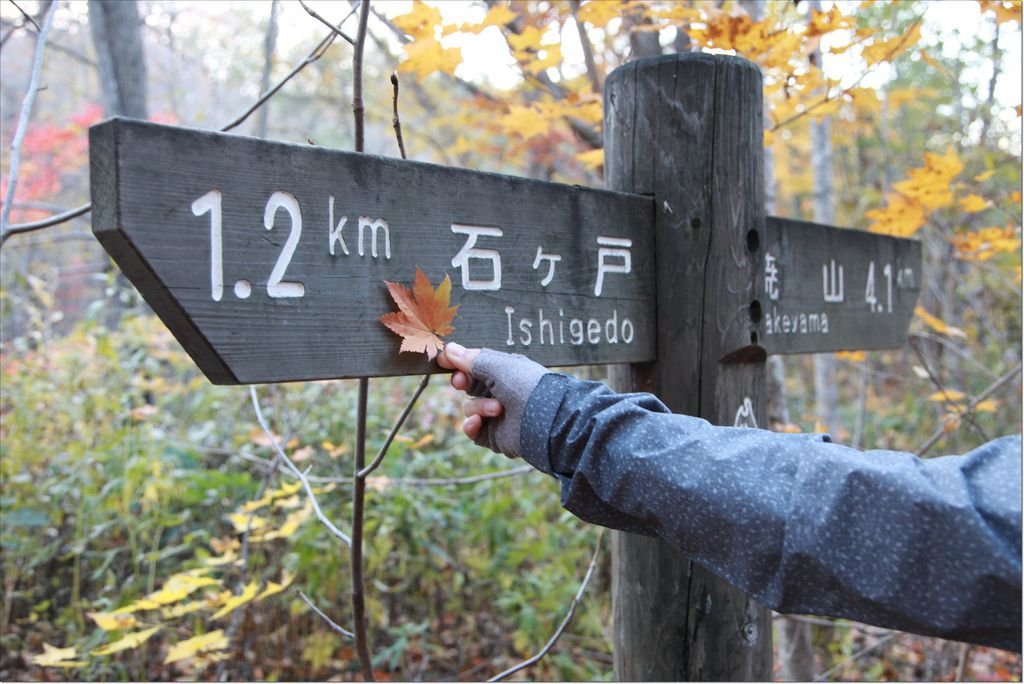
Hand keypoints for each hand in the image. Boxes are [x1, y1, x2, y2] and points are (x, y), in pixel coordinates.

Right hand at [436, 343, 549, 457]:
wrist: (547, 421)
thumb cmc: (526, 386)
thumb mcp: (498, 366)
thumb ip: (472, 358)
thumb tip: (449, 349)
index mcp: (503, 372)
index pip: (474, 364)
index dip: (458, 363)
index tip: (443, 360)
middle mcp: (499, 392)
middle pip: (467, 384)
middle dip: (461, 382)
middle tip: (461, 381)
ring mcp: (496, 415)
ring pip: (469, 407)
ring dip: (478, 406)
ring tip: (497, 408)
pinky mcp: (493, 435)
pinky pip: (471, 430)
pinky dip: (471, 425)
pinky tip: (478, 422)